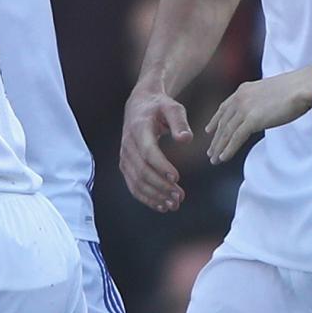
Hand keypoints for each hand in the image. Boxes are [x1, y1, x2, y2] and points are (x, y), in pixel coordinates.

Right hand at [120, 86, 191, 212]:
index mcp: (139, 129)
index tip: (177, 178)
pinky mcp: (126, 166)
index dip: (161, 166)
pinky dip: (146, 198)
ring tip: (174, 205)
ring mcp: (125, 157)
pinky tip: (161, 206)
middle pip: (142, 171)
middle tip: (180, 196)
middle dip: (161, 186)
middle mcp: (128, 144)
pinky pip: (133, 186)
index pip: (148, 152)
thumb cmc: (159, 107)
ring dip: (155, 196)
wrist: (139, 106)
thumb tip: (185, 139)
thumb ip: (180, 122)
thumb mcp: (172, 107)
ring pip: (137, 182)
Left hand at [203, 67, 311, 164]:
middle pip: (223, 123)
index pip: (224, 108)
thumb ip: (259, 101)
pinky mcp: (252, 120)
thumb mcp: (269, 92)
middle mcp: (240, 98)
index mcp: (243, 90)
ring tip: (214, 159)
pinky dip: (228, 150)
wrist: (303, 86)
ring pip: (226, 132)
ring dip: (219, 148)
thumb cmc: (294, 89)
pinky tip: (223, 158)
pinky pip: (235, 138)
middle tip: (210, 152)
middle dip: (216, 139)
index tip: (209, 130)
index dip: (215, 121)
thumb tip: (260, 112)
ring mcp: (244, 109)